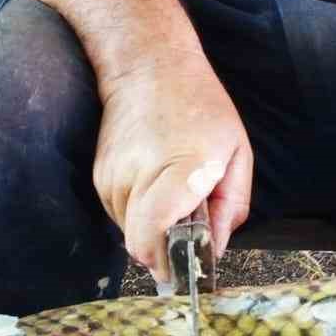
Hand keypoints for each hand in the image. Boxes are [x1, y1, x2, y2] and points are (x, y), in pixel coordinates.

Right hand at [92, 50, 252, 281]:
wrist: (149, 67)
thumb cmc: (200, 107)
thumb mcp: (237, 151)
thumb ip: (231, 205)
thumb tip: (214, 249)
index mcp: (179, 168)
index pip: (155, 231)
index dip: (167, 260)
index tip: (184, 267)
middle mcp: (138, 175)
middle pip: (140, 244)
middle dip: (164, 253)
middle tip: (187, 237)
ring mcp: (112, 176)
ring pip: (129, 234)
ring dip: (152, 231)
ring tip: (172, 197)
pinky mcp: (99, 177)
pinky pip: (119, 215)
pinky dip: (138, 215)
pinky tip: (154, 187)